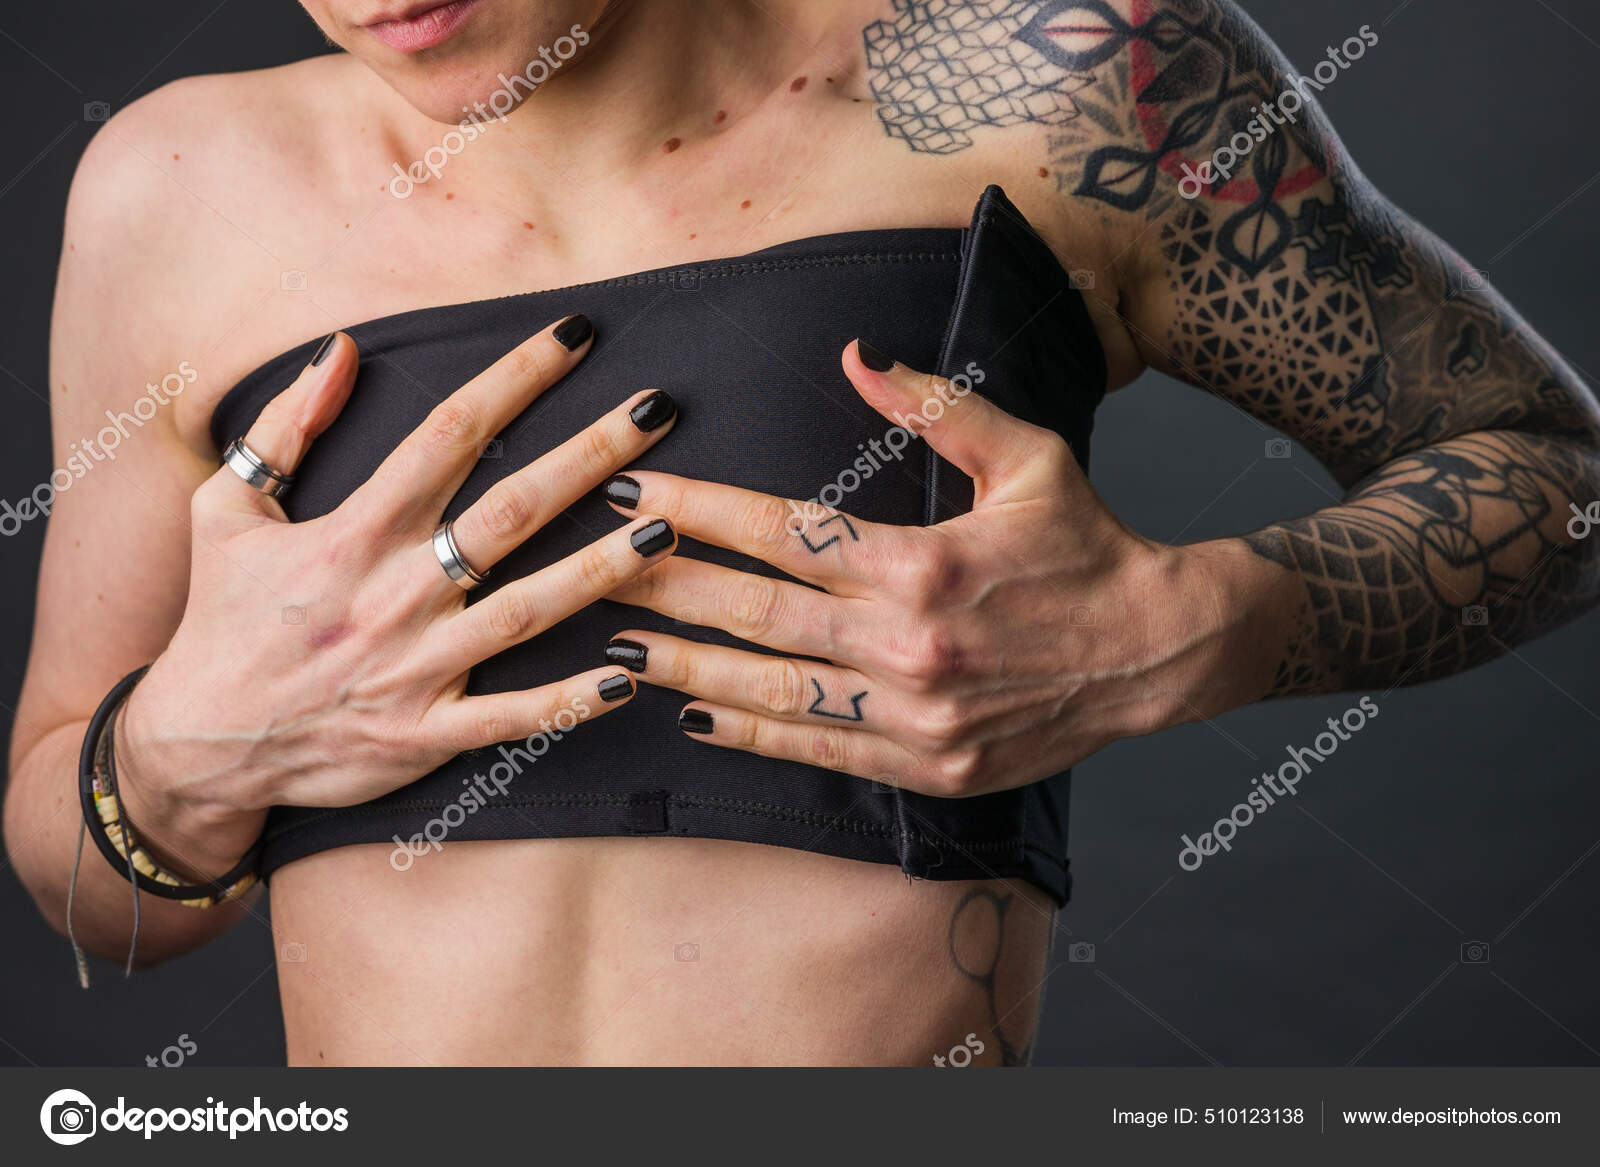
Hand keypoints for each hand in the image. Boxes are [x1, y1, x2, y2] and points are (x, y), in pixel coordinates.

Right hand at [116, 316, 678, 877]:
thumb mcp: (225, 509)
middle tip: (657, 410)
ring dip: (603, 570)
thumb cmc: (221, 619)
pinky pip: (510, 718)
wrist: (196, 748)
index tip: (575, 335)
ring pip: (527, 611)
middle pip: (510, 513)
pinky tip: (629, 676)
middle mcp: (392, 594)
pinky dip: (568, 701)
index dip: (516, 378)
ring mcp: (414, 669)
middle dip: (590, 456)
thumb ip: (285, 427)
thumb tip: (340, 349)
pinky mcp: (425, 735)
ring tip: (670, 528)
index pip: (448, 435)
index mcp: (351, 532)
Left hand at [601, 341, 1269, 796]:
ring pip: (773, 690)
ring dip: (687, 668)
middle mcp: (910, 643)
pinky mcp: (929, 765)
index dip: (697, 510)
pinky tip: (697, 719)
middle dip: (663, 586)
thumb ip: (935, 405)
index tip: (634, 493)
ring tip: (616, 647)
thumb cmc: (1085, 542)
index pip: (780, 531)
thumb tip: (853, 356)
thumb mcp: (1025, 454)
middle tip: (592, 566)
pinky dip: (754, 734)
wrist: (1155, 650)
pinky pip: (822, 749)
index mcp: (923, 561)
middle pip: (755, 611)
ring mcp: (917, 714)